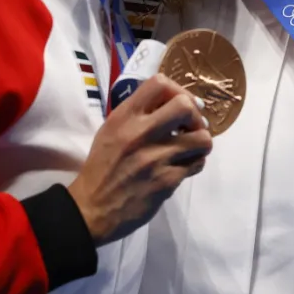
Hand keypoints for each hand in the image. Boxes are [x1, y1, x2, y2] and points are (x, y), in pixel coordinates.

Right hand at [67, 74, 212, 245]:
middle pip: (186, 106)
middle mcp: (140, 133)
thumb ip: (139, 113)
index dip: (177, 90)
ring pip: (202, 138)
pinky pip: (197, 163)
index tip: (179, 104)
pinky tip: (183, 165)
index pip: (159, 83)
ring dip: (200, 141)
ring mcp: (156, 158)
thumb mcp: (111, 130)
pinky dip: (194, 163)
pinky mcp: (167, 181)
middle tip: (190, 127)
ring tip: (190, 147)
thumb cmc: (102, 167)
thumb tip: (177, 102)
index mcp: (124, 117)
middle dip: (195, 115)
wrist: (92, 209)